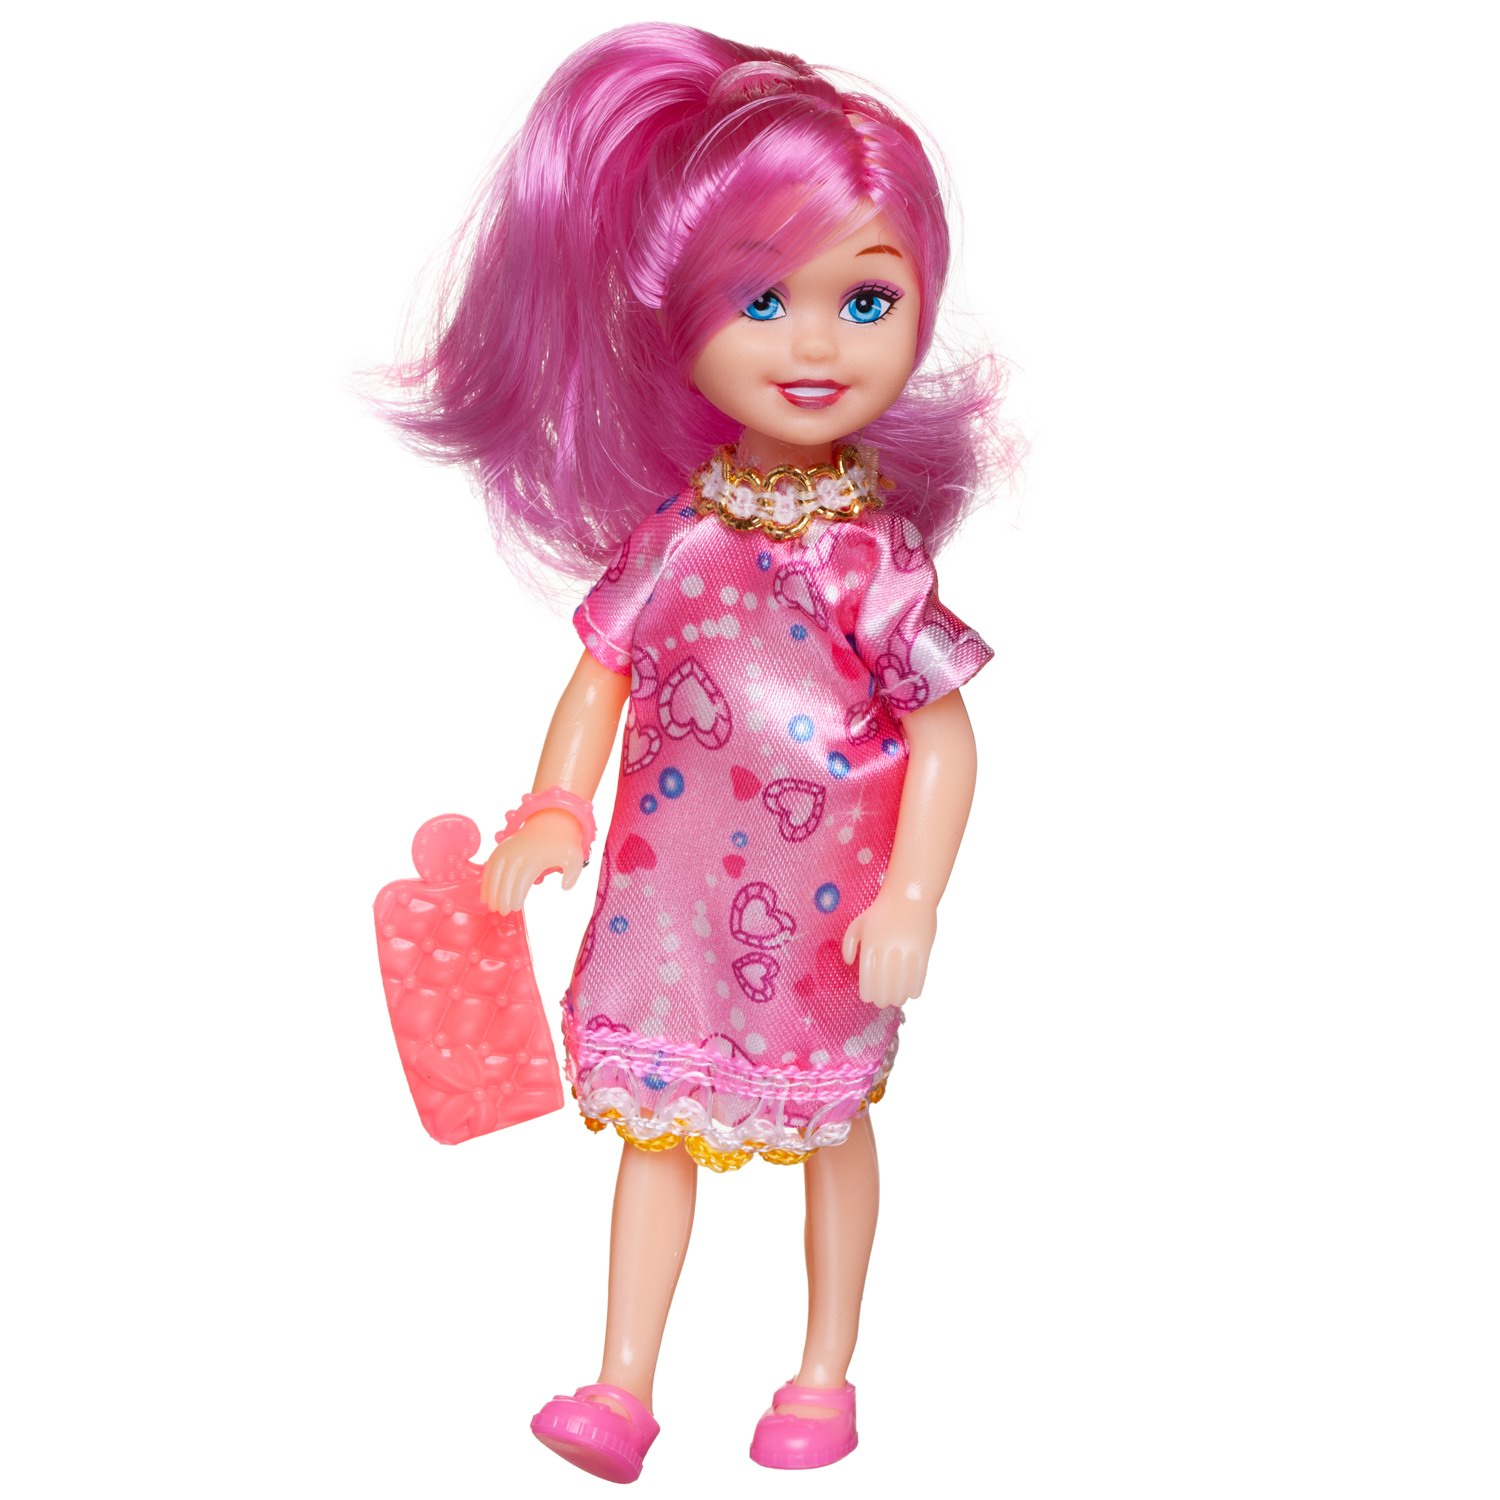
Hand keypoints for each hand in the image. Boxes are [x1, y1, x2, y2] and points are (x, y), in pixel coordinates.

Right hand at [481, 808, 585, 913]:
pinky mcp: (501, 849)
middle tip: (503, 912)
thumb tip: (564, 887)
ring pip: (495, 872)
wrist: (550, 824)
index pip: (522, 880)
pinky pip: (490, 866)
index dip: (516, 895)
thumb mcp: (574, 858)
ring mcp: (507, 849)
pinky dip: (486, 881)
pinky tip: (485, 897)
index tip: (516, 908)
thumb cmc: (562, 846)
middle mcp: (518, 852)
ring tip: (492, 908)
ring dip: (492, 891)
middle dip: (502, 897)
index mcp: (535, 857)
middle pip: (506, 878)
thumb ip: (573, 874)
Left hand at [840, 891, 937, 1008]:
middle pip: (885, 983)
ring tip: (896, 1000)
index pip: (868, 977)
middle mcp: (888, 948)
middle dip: (882, 998)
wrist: (909, 894)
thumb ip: (849, 943)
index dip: (868, 992)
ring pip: (902, 982)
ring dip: (899, 996)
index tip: (868, 998)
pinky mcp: (923, 949)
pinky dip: (915, 988)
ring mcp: (907, 949)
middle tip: (882, 1002)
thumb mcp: (859, 922)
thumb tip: (849, 963)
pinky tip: (912, 993)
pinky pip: (920, 975)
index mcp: (871, 943)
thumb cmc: (881, 911)